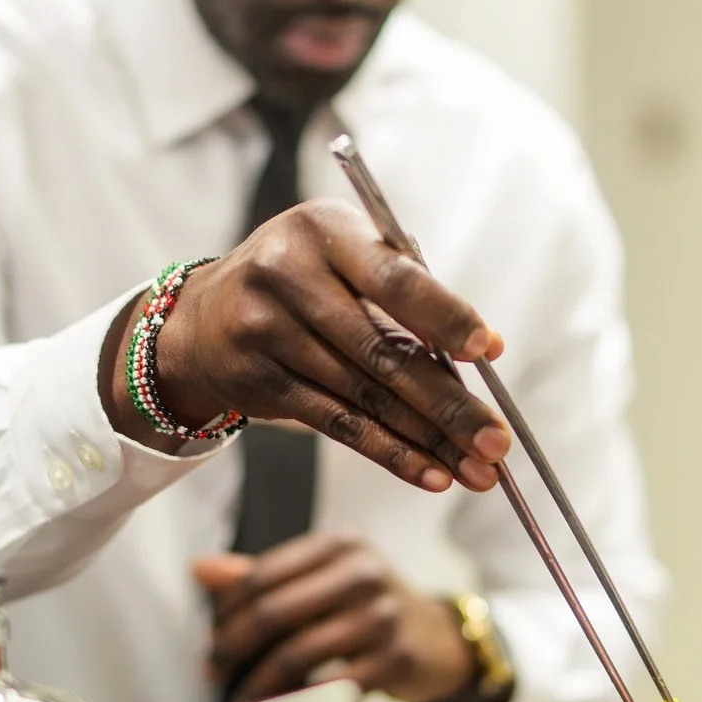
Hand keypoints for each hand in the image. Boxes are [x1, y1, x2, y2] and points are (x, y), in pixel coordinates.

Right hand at [101, 199, 510, 493]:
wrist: (202, 317)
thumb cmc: (303, 279)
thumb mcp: (346, 257)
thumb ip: (409, 293)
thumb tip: (488, 350)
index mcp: (324, 229)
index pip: (394, 277)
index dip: (443, 316)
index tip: (488, 351)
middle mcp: (287, 275)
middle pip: (383, 350)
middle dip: (449, 404)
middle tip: (498, 443)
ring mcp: (266, 330)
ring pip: (365, 396)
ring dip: (429, 440)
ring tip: (477, 471)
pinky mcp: (258, 382)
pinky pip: (337, 424)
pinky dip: (390, 452)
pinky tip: (430, 473)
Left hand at [195, 532, 473, 701]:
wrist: (438, 640)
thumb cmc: (369, 607)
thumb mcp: (325, 578)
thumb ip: (264, 574)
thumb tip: (200, 569)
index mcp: (340, 545)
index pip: (264, 573)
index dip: (227, 610)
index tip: (210, 638)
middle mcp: (363, 573)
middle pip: (275, 611)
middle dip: (233, 647)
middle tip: (212, 671)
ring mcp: (382, 616)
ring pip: (297, 652)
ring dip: (258, 683)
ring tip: (240, 700)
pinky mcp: (394, 659)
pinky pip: (330, 686)